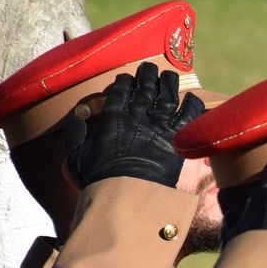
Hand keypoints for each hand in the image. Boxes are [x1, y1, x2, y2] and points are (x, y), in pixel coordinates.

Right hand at [62, 61, 204, 187]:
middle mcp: (137, 117)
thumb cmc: (100, 183)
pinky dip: (191, 104)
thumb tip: (76, 118)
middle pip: (145, 87)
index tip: (126, 78)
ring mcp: (160, 126)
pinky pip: (189, 114)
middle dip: (147, 74)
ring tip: (168, 75)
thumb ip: (75, 137)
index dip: (124, 81)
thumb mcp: (76, 160)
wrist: (128, 199)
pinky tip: (191, 98)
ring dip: (168, 82)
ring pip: (167, 94)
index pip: (120, 91)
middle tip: (149, 67)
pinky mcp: (179, 139)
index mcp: (113, 118)